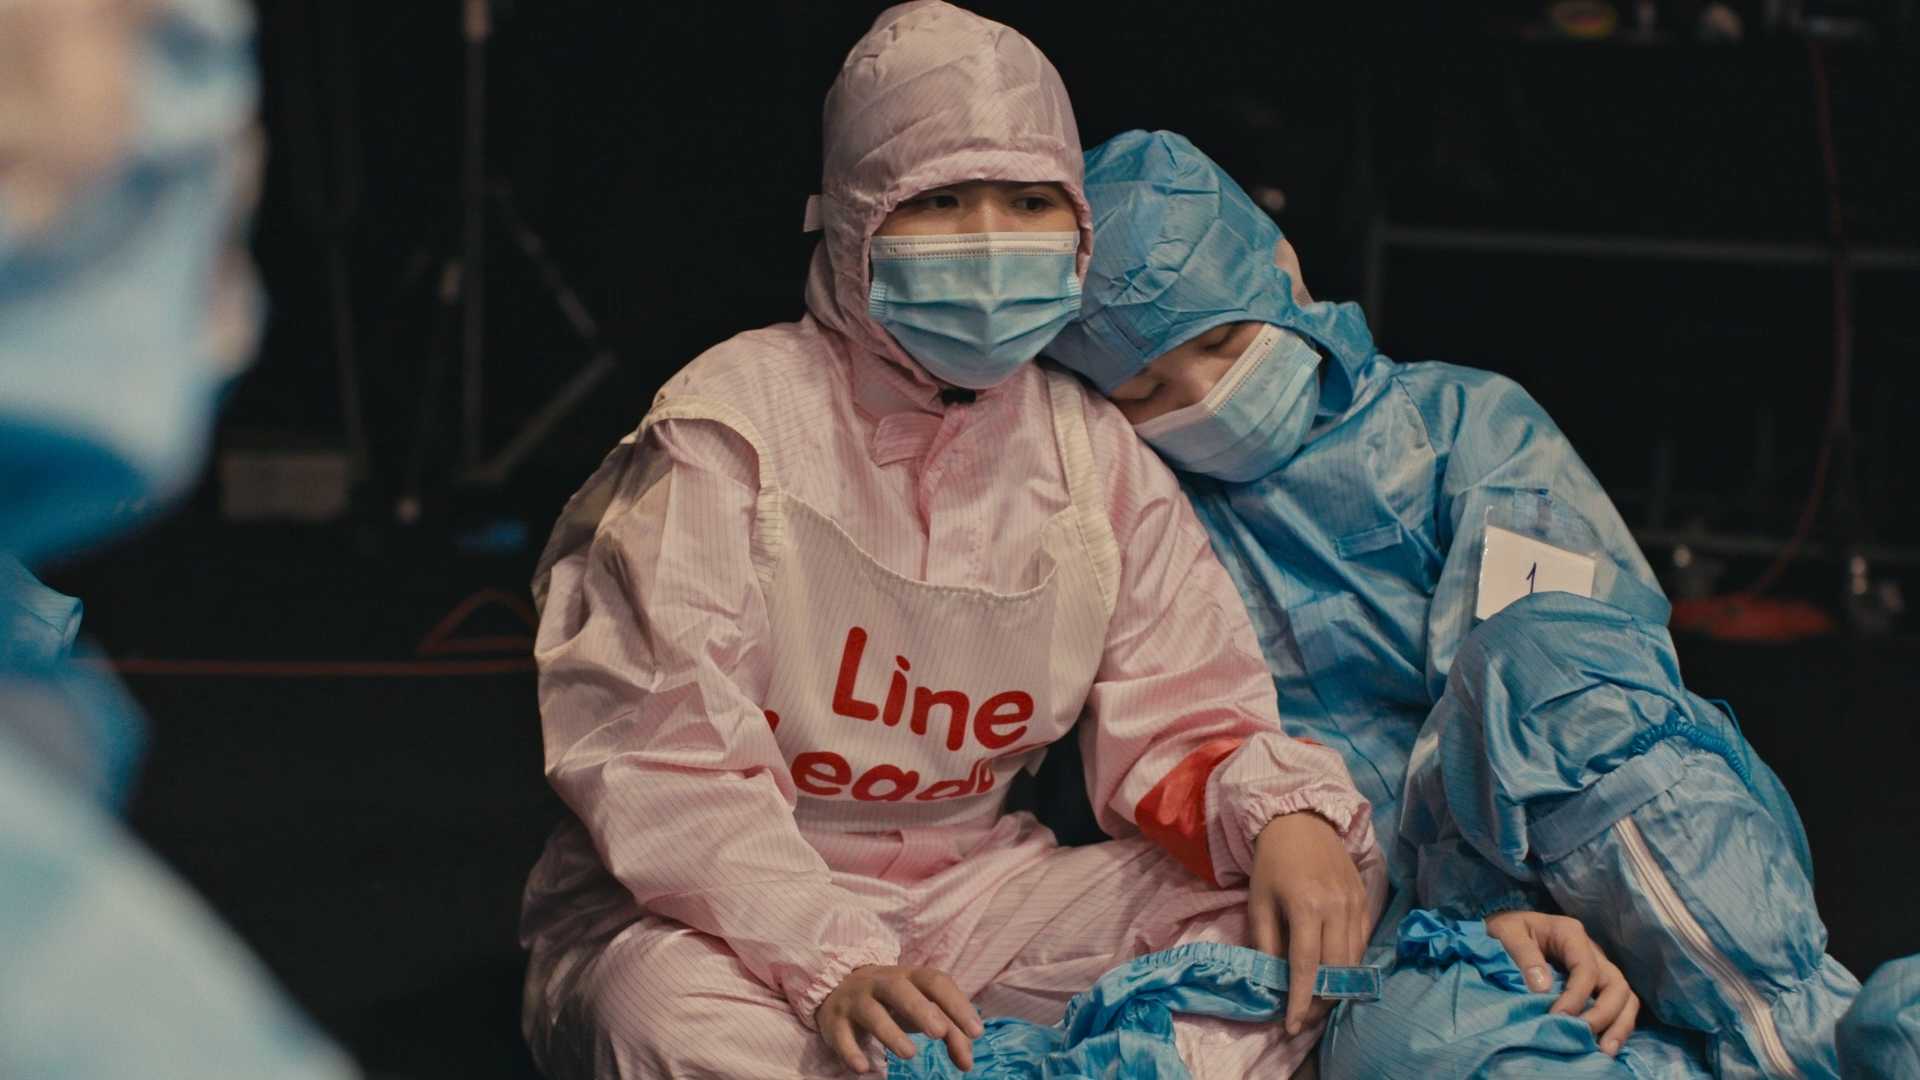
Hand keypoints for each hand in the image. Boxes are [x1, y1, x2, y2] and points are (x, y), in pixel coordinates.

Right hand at [814, 964, 983, 1074]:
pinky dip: (850, 1051)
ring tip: (910, 1054)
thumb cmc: (894, 1002)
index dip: (957, 1004)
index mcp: (909, 976)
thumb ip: (950, 1032)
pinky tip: (863, 1068)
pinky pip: (841, 1035)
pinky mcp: (834, 1021)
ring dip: (890, 1033)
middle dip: (920, 1010)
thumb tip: (967, 1064)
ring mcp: (855, 1000)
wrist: (839, 989)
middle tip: (939, 1033)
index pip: (935, 981)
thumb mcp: (922, 1009)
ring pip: (871, 1011)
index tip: (976, 1032)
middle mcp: (881, 982)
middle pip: (900, 989)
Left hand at [1248, 811, 1372, 1035]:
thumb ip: (1265, 943)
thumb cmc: (1273, 864)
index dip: (1300, 1001)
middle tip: (1304, 1018)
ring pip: (1353, 961)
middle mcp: (1336, 908)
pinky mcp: (1365, 902)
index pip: (1306, 966)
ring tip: (1317, 1001)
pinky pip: (1362, 944)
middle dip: (1320, 1001)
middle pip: (1335, 970)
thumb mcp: (1258, 902)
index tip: (1292, 1026)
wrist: (1302, 822)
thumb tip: (1272, 982)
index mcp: (1305, 906)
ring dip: (1337, 987)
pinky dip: (1349, 965)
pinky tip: (1334, 974)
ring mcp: (1355, 904)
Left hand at [1486, 910, 1639, 1054]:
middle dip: (1604, 1014)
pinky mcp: (1596, 984)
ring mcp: (1598, 967)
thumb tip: (1543, 989)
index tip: (1558, 1018)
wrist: (1506, 929)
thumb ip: (1524, 956)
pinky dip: (1615, 1025)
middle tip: (1583, 1037)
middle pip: (1616, 984)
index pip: (1586, 969)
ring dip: (1619, 1025)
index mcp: (1570, 933)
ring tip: (1605, 1050)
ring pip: (1625, 996)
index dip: (1576, 996)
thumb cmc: (1507, 930)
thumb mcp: (1507, 932)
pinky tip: (1603, 1045)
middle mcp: (1591, 950)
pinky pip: (1619, 1005)